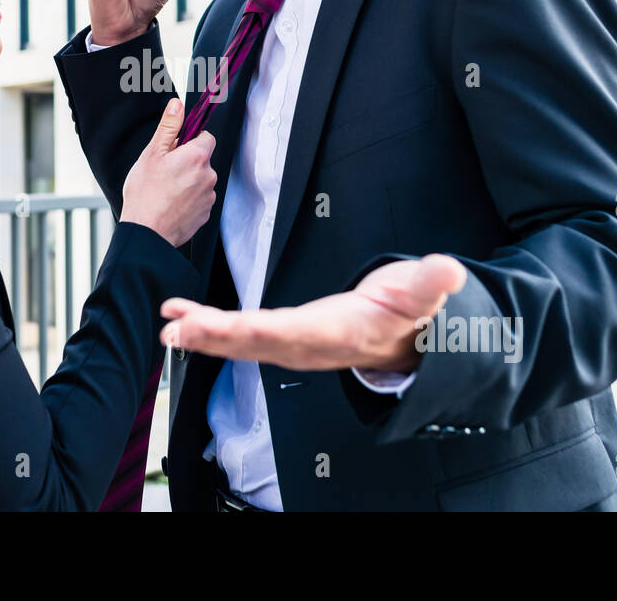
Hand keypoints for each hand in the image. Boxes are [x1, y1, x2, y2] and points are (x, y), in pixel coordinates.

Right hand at [120, 98, 216, 247]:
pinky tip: (171, 204)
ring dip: (189, 182)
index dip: (191, 140)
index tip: (177, 148)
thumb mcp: (152, 154)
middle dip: (188, 162)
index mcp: (197, 157)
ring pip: (201, 180)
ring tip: (166, 190)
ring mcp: (209, 196)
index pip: (206, 137)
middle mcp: (209, 175)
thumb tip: (177, 105)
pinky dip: (189, 200)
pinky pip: (200, 199)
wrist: (147, 232)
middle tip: (165, 171)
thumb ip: (169, 127)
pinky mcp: (206, 214)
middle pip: (203, 160)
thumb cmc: (145, 194)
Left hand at [157, 254, 467, 370]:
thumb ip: (430, 284)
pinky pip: (241, 336)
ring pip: (240, 343)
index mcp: (333, 333)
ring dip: (202, 335)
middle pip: (251, 343)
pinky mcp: (283, 337)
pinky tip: (183, 320)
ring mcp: (291, 344)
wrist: (406, 339)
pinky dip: (210, 329)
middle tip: (173, 330)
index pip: (284, 332)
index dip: (247, 330)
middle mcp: (305, 346)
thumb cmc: (409, 313)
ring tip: (168, 325)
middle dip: (211, 337)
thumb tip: (448, 269)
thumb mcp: (422, 295)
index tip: (214, 326)